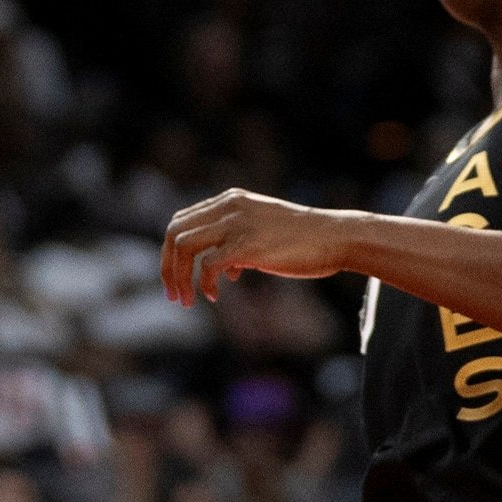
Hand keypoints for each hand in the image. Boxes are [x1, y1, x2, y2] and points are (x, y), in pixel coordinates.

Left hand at [160, 189, 349, 304]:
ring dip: (179, 277)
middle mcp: (228, 206)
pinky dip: (204, 283)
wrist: (335, 237)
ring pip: (183, 245)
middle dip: (167, 266)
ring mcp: (237, 224)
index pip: (181, 220)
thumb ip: (238, 242)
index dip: (171, 252)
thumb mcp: (263, 230)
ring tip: (187, 300)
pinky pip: (208, 265)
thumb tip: (223, 270)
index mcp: (230, 200)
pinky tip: (214, 296)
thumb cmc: (303, 240)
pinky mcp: (247, 245)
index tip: (176, 277)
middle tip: (174, 294)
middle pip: (174, 231)